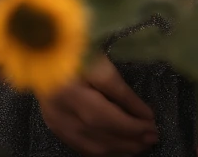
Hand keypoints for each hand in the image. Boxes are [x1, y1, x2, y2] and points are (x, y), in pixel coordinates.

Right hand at [38, 52, 159, 155]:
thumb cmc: (76, 50)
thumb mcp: (100, 63)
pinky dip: (104, 150)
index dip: (131, 122)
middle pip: (100, 133)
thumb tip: (144, 114)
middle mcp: (61, 112)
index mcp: (70, 91)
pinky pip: (82, 147)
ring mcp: (57, 123)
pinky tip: (118, 147)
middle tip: (153, 137)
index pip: (105, 114)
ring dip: (120, 148)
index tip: (153, 122)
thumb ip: (120, 90)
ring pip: (92, 146)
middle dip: (130, 138)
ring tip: (141, 145)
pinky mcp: (55, 126)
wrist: (43, 50)